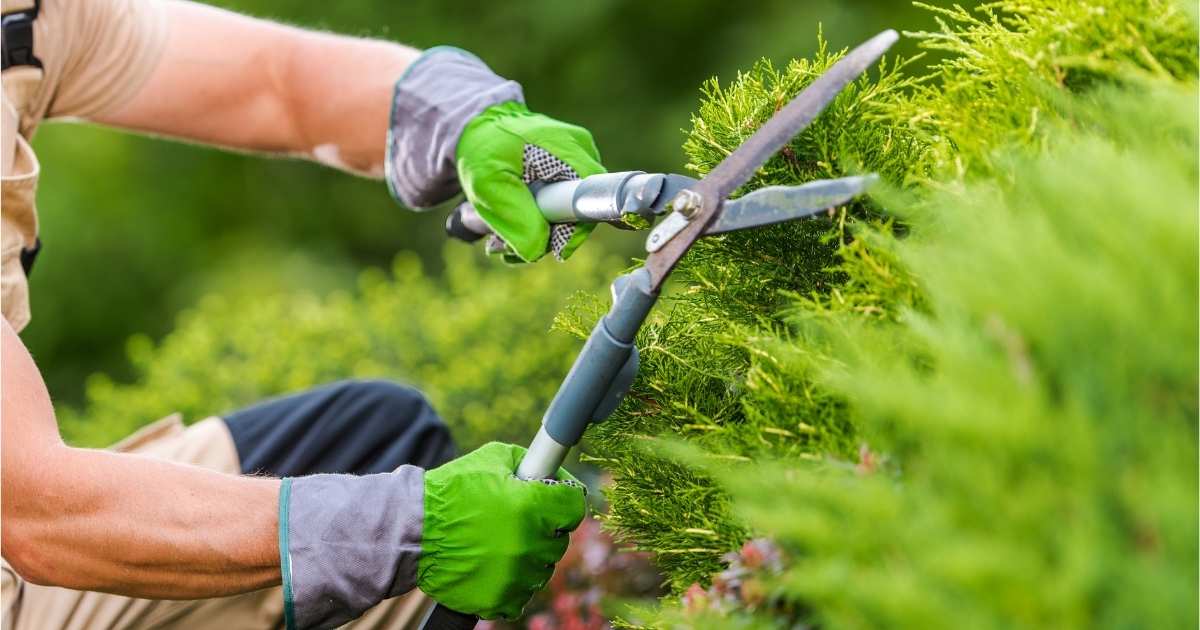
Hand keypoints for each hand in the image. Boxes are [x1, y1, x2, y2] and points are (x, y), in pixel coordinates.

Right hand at [278, 443, 584, 628]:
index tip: (554, 500)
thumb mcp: (492, 459)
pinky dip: (512, 584)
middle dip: (544, 528)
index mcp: (532, 506)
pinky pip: (521, 596)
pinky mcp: (499, 599)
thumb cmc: (452, 492)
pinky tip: (494, 566)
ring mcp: (515, 575)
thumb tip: (553, 470)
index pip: (575, 505)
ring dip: (528, 557)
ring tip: (500, 543)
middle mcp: (529, 543)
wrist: (413, 532)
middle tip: (518, 520)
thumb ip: (529, 462)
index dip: (564, 500)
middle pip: (559, 539)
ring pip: (542, 569)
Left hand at [385, 47, 604, 261]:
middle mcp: (580, 155)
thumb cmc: (482, 148)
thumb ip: (516, 218)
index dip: (571, 232)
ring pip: (564, 216)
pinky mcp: (561, 174)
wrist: (474, 128)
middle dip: (541, 238)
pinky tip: (506, 227)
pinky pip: (555, 209)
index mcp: (570, 151)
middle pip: (577, 213)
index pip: (591, 202)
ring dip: (531, 235)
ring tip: (495, 240)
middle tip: (501, 247)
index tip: (544, 249)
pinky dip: (530, 223)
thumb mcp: (490, 184)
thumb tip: (537, 251)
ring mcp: (572, 164)